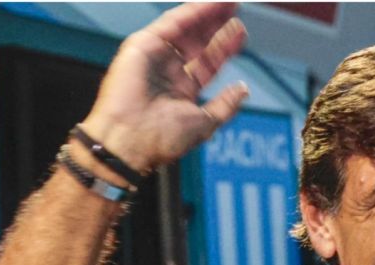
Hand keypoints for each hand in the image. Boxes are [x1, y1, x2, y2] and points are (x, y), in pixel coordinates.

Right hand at [80, 3, 247, 172]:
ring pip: (185, 28)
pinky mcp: (142, 46)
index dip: (225, 47)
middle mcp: (168, 71)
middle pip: (198, 41)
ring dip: (207, 12)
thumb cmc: (161, 140)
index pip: (208, 62)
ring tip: (228, 2)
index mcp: (181, 89)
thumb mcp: (205, 122)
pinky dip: (191, 11)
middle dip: (217, 24)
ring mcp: (155, 57)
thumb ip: (226, 104)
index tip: (241, 33)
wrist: (131, 140)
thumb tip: (243, 90)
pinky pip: (171, 23)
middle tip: (235, 7)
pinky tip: (209, 4)